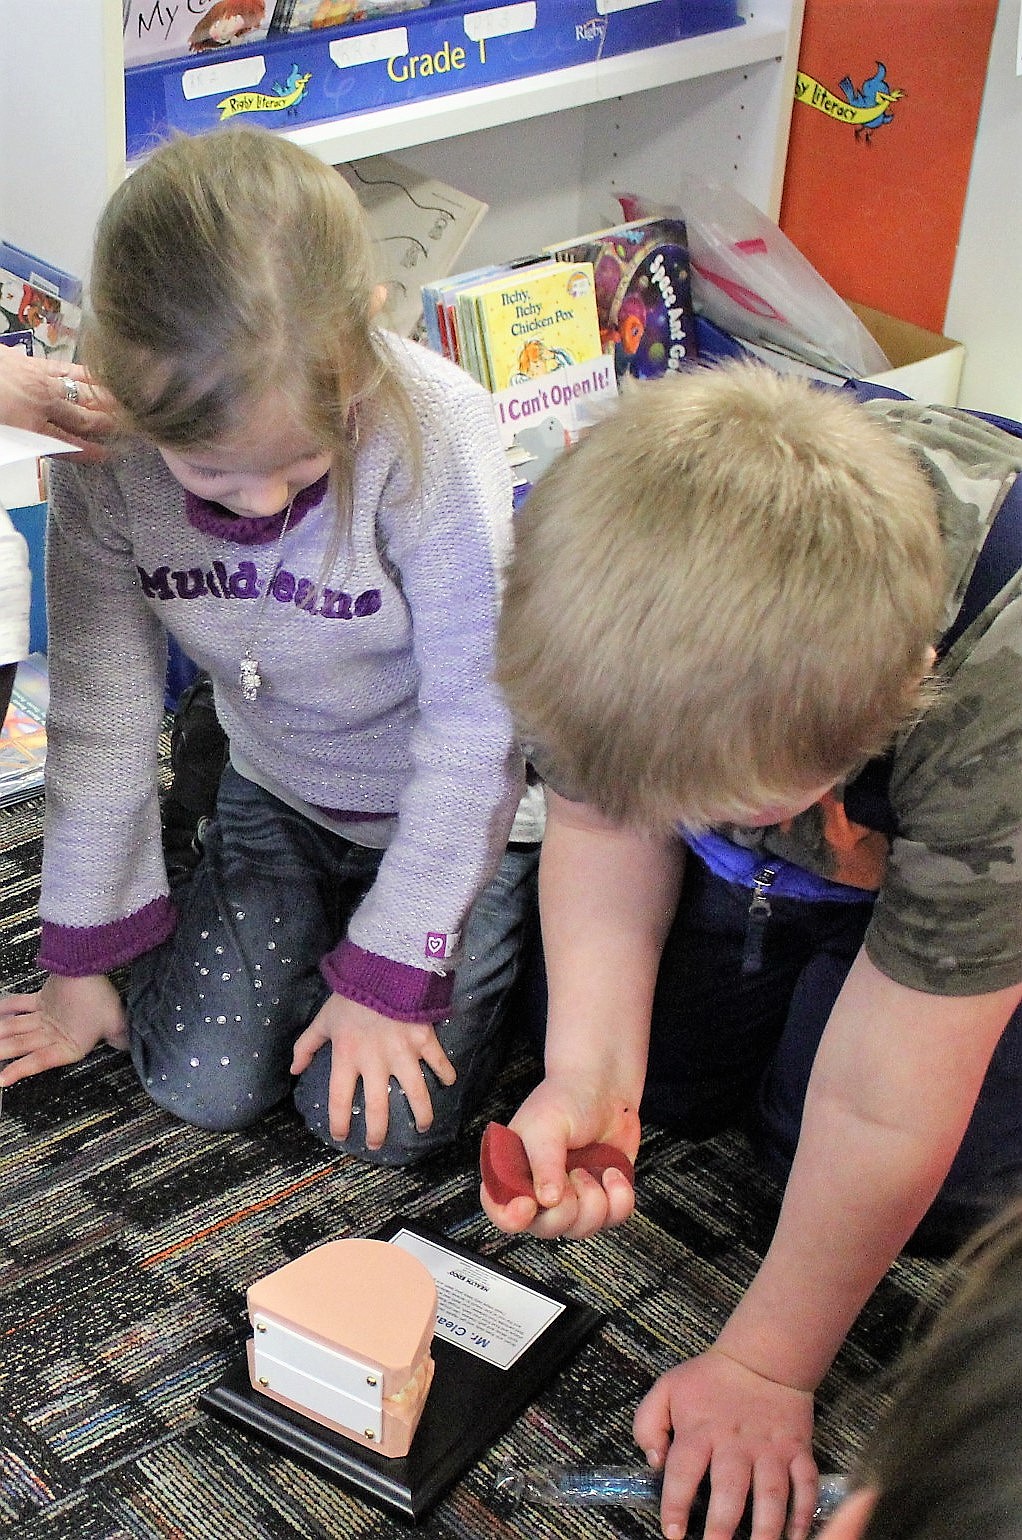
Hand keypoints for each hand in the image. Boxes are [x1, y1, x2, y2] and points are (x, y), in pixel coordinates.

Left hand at [0, 349, 114, 455]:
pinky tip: (96, 375)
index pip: (70, 445)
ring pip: (81, 392)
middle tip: (127, 427)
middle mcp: (42, 404)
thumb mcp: (7, 434)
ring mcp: (40, 380)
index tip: (105, 454)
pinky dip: (85, 374)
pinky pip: (66, 368)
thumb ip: (30, 442)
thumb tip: (49, 446)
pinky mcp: (32, 362)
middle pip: (83, 419)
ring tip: (122, 403)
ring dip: (104, 399)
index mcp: (30, 428)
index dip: (90, 451)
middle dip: (106, 425)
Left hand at [0, 973, 127, 1085]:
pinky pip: (19, 1006)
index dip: (21, 1070)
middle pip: (24, 1045)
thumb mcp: (115, 1026)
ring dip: (1, 1034)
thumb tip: (129, 1049)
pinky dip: (6, 1008)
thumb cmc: (100, 996)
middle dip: (4, 1050)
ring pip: (18, 1029)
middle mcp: (57, 1033)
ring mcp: (47, 1016)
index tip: (2, 1079)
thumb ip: (120, 1041)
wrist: (90, 967)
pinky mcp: (42, 999)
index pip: (41, 1061)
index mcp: (71, 1045)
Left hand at [290, 994, 456, 1148]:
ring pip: (415, 1094)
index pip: (340, 1100)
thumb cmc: (350, 995)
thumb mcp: (323, 1019)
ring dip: (421, 1114)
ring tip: (422, 1126)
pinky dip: (446, 1073)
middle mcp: (375, 1063)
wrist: (382, 967)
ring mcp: (403, 1054)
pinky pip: (439, 1062)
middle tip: (378, 1145)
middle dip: (378, 1132)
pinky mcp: (424, 1040)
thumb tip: (294, 1069)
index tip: (342, 1136)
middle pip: (378, 1108)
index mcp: (347, 1058)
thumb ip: (307, 1045)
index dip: (340, 1122)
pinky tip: (449, 1082)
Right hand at [480, 1074, 639, 1238]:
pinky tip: (613, 1173)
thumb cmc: (567, 1099)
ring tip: (593, 1168)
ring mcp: (572, 1199)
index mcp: (513, 1173)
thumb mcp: (547, 1126)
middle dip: (566, 1207)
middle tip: (574, 1173)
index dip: (511, 1218)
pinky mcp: (602, 1200)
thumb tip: (547, 1200)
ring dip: (594, 1201)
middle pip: (545, 1229)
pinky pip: (611, 1221)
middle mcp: (539, 1192)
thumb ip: (543, 1162)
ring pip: (581, 1230)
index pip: (500, 1212)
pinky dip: (619, 1199)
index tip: (530, 1204)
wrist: (606, 1088)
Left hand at [632, 1350, 816, 1539]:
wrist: (762, 1357)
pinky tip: (797, 1534)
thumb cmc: (711, 1380)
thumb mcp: (667, 1389)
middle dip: (722, 1526)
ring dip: (767, 1528)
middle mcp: (736, 1443)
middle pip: (730, 1489)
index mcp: (701, 1430)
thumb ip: (649, 1424)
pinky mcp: (798, 1449)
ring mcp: (770, 1448)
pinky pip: (806, 1483)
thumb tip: (654, 1462)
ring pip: (771, 1493)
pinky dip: (804, 1511)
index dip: (675, 1505)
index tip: (673, 1533)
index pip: (683, 1472)